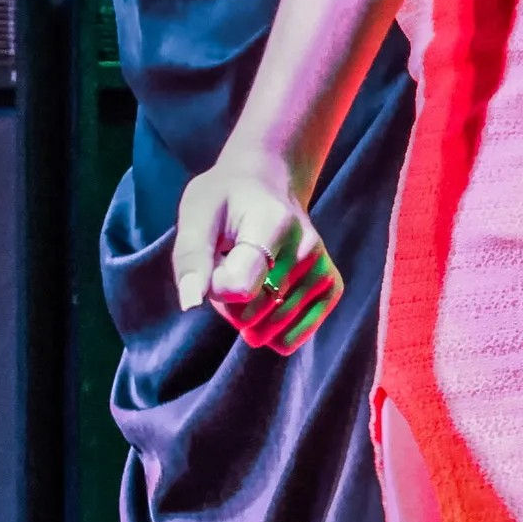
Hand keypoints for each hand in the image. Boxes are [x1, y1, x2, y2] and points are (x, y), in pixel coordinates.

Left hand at [172, 144, 343, 354]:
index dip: (214, 284)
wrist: (268, 182)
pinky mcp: (331, 288)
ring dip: (247, 314)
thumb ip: (191, 257)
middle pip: (251, 314)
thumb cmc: (226, 198)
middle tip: (229, 263)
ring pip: (269, 331)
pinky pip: (289, 339)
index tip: (213, 258)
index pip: (240, 287)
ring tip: (249, 273)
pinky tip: (266, 294)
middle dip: (228, 300)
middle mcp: (307, 248)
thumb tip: (191, 303)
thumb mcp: (197, 212)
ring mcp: (323, 270)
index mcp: (274, 223)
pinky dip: (270, 328)